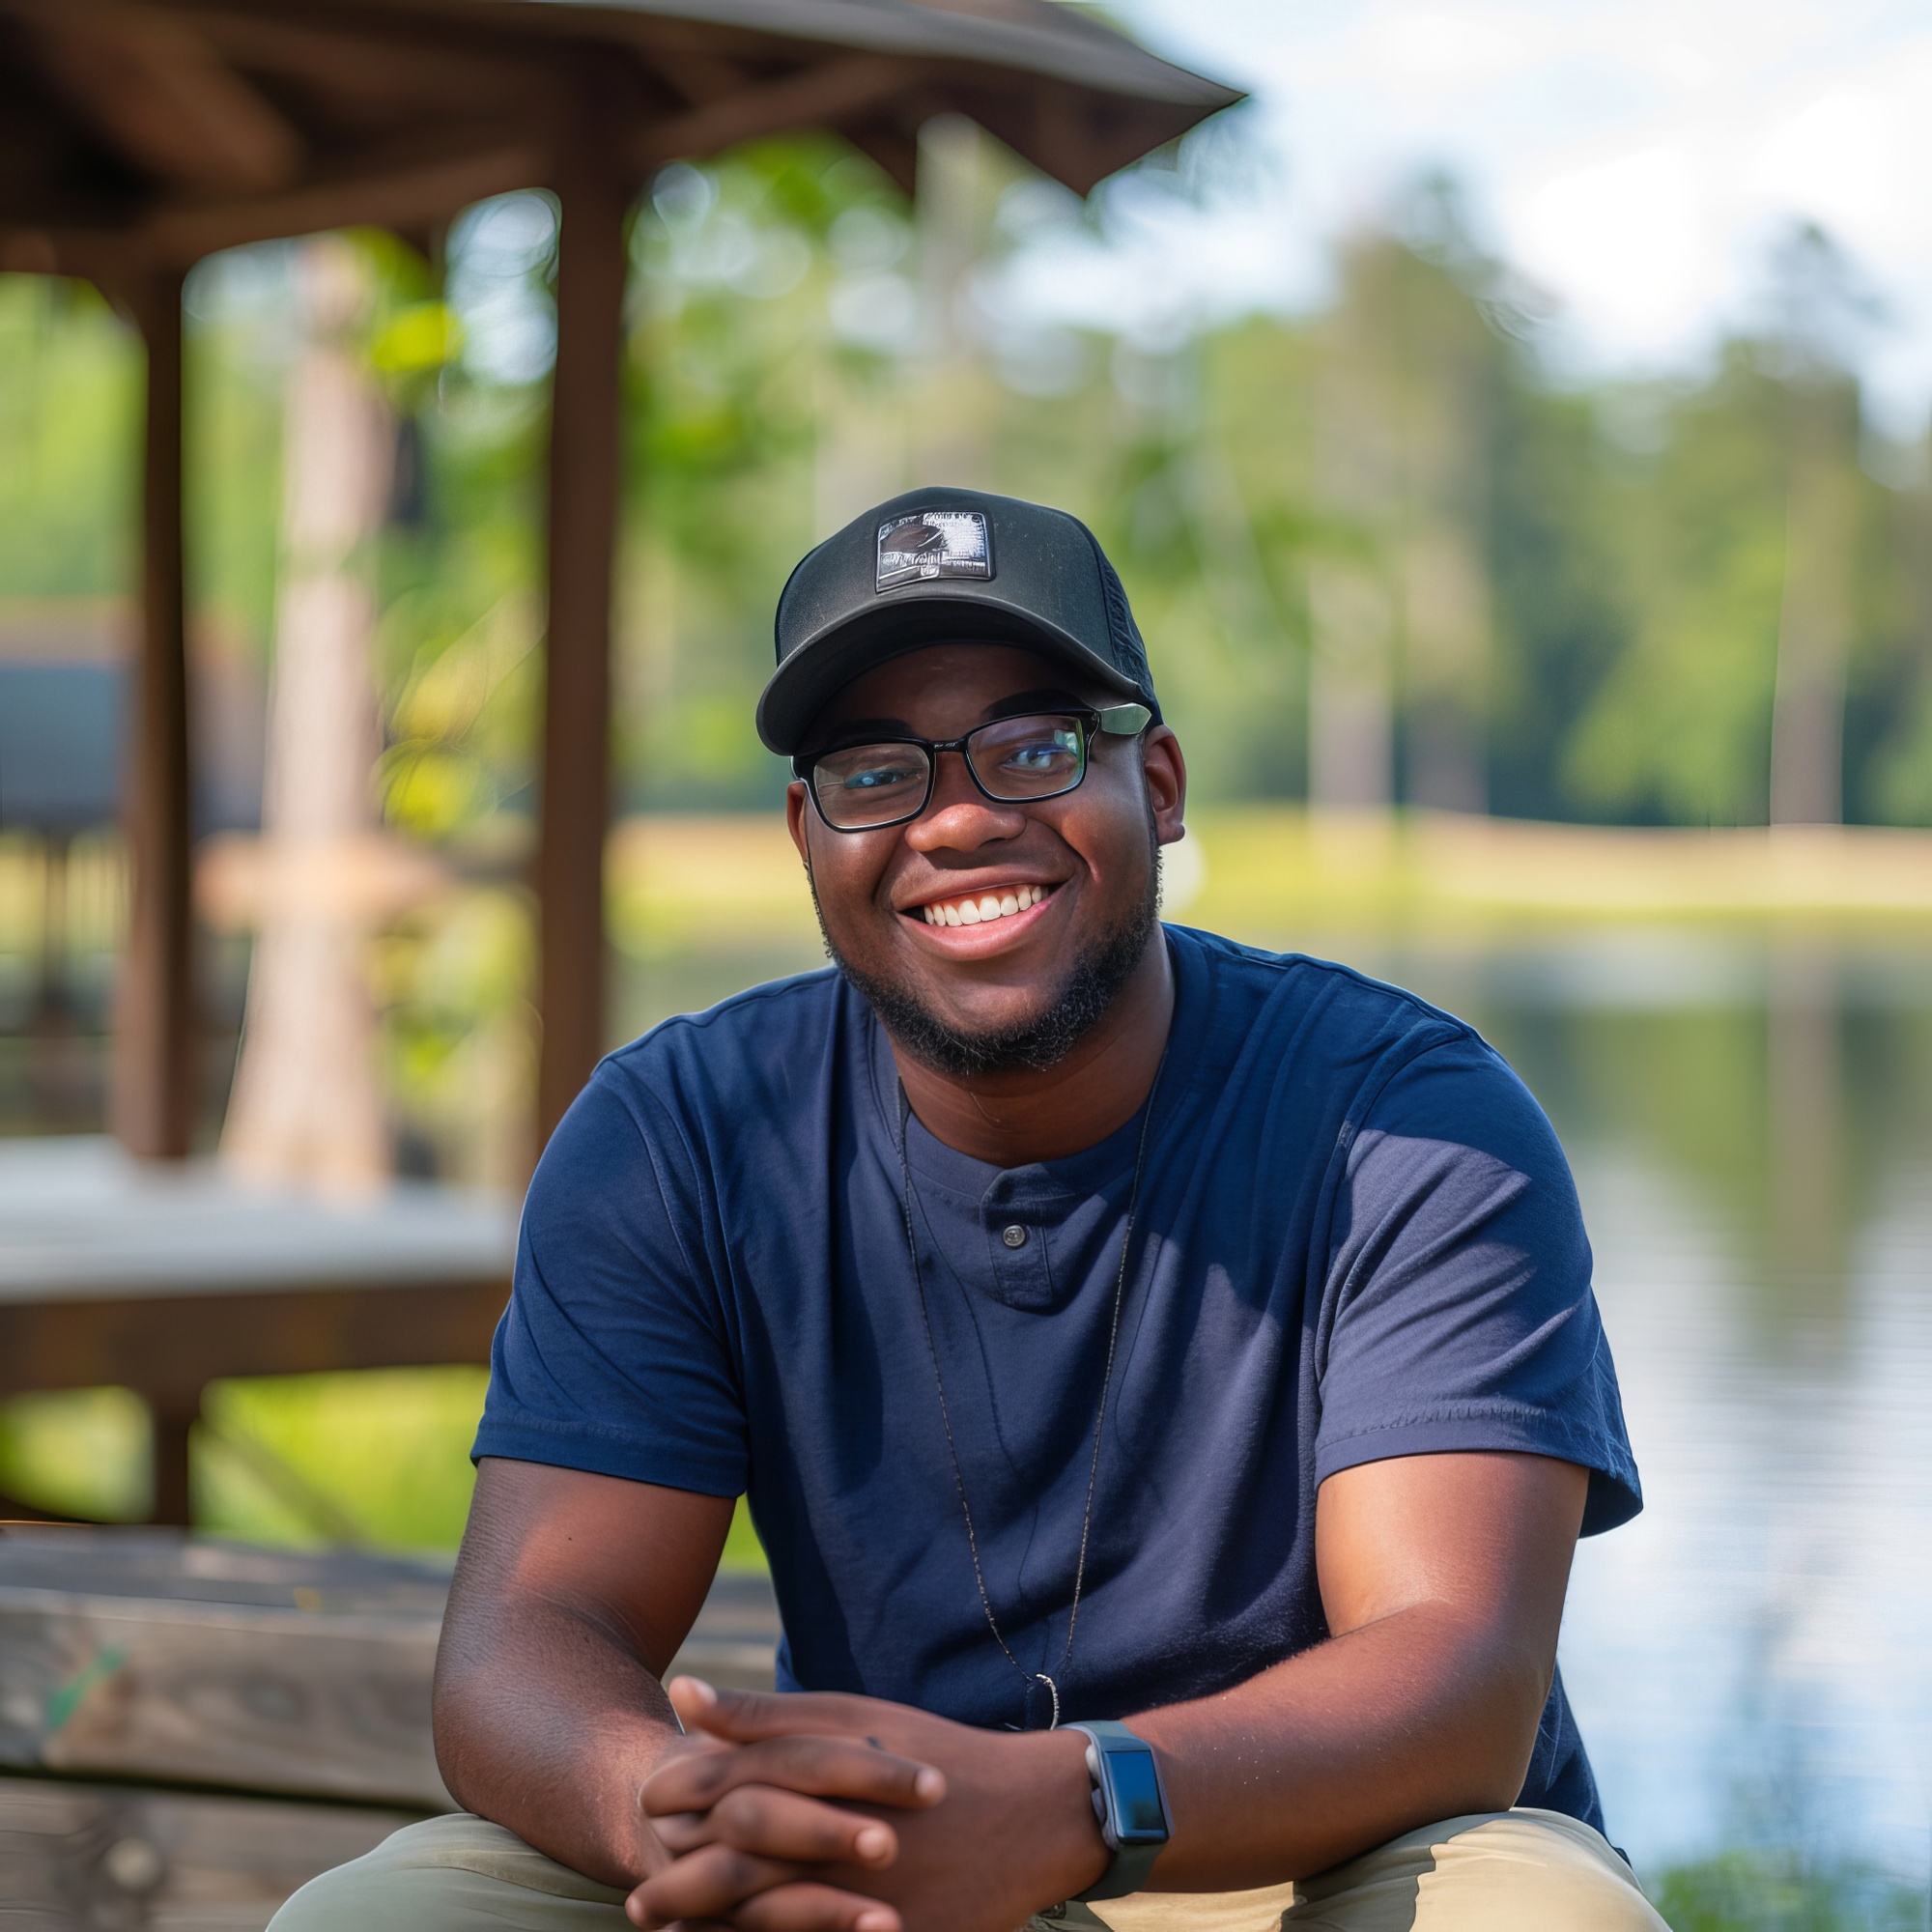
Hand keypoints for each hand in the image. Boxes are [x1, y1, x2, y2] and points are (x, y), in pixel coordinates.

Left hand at [628, 1679, 1104, 1931]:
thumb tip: (684, 1694)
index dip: (679, 1800)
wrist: (1029, 1819)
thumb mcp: (853, 1720)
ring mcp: (859, 1906)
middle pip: (732, 1873)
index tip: (646, 1806)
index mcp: (820, 1785)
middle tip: (640, 1903)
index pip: (725, 1794)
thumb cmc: (935, 1758)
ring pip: (765, 1927)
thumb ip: (765, 1716)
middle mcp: (832, 1848)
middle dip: (678, 1888)